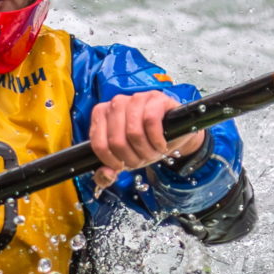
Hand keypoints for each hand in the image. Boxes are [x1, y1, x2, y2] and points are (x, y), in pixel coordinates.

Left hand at [88, 91, 208, 190]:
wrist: (174, 133)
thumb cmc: (146, 143)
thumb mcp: (126, 159)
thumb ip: (109, 171)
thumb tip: (106, 175)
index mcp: (101, 114)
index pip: (99, 144)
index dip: (111, 161)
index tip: (122, 166)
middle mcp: (116, 103)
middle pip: (116, 141)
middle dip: (132, 158)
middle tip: (142, 159)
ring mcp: (136, 98)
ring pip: (133, 132)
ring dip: (146, 150)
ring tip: (153, 152)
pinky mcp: (155, 98)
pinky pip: (150, 121)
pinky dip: (157, 140)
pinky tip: (161, 144)